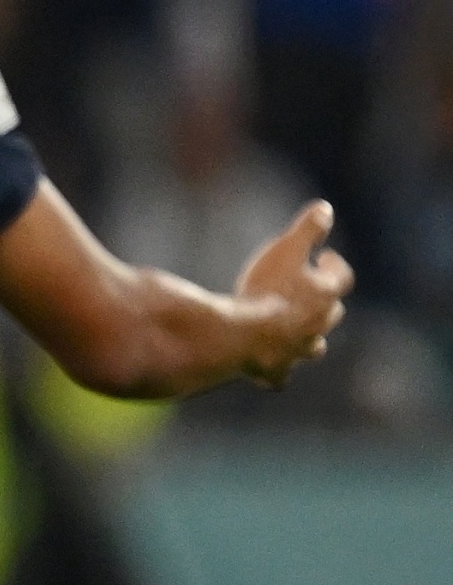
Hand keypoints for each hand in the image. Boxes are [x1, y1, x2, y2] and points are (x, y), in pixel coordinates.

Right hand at [232, 200, 351, 386]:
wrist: (241, 337)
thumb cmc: (266, 290)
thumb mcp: (286, 248)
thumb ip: (308, 228)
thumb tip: (325, 208)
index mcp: (326, 296)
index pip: (342, 277)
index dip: (334, 265)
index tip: (323, 256)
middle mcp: (318, 326)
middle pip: (332, 313)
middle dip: (323, 302)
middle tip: (307, 291)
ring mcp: (297, 352)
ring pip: (312, 346)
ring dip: (307, 338)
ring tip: (294, 331)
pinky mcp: (274, 372)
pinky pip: (280, 375)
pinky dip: (277, 370)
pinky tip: (269, 369)